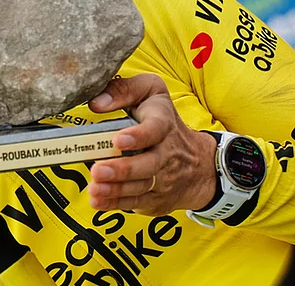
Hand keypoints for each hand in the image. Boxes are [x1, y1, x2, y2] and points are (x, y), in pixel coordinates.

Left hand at [86, 74, 217, 215]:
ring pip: (140, 187)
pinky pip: (137, 202)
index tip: (118, 140)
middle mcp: (167, 153)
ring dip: (115, 190)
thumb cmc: (163, 119)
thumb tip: (96, 102)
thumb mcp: (150, 92)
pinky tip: (98, 201)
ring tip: (94, 188)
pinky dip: (116, 204)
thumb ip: (123, 90)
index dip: (138, 136)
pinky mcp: (158, 197)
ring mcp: (164, 178)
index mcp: (163, 123)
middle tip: (98, 170)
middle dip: (122, 170)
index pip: (155, 130)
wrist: (200, 161)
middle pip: (147, 165)